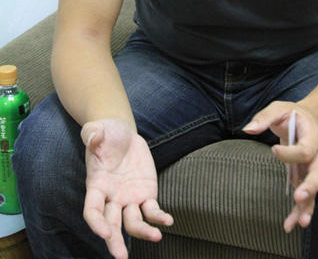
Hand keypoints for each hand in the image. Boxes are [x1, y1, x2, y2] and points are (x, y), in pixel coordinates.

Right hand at [81, 119, 172, 258]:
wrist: (121, 133)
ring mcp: (129, 198)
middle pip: (111, 224)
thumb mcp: (96, 130)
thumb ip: (92, 134)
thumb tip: (92, 136)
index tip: (104, 232)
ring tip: (157, 237)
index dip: (96, 223)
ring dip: (143, 232)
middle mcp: (111, 197)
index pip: (92, 211)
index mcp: (96, 186)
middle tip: (120, 257)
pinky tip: (168, 221)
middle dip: (115, 242)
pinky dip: (159, 217)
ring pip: (133, 222)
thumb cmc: (105, 134)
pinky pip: (152, 210)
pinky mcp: (146, 193)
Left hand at [243, 101, 317, 231]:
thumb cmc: (292, 114)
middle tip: (299, 196)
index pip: (305, 149)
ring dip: (308, 207)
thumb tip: (247, 129)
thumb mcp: (278, 108)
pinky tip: (290, 225)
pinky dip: (299, 212)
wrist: (308, 119)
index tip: (274, 150)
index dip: (291, 153)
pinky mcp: (306, 178)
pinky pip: (306, 197)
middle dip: (310, 186)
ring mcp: (313, 168)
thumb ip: (265, 117)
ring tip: (300, 223)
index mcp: (313, 135)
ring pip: (315, 190)